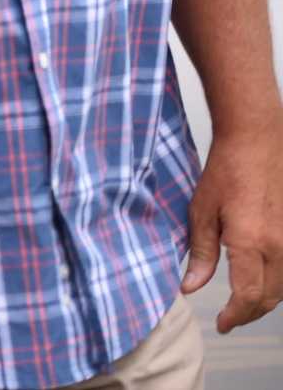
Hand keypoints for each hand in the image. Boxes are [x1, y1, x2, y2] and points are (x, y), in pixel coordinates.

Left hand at [181, 117, 282, 331]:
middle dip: (249, 313)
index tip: (221, 324)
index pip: (248, 297)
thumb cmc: (226, 170)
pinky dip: (277, 282)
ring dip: (265, 300)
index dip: (235, 316)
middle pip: (270, 297)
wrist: (257, 140)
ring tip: (242, 304)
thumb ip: (200, 252)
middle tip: (230, 318)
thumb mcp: (202, 210)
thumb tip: (190, 286)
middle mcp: (278, 246)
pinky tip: (261, 280)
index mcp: (251, 243)